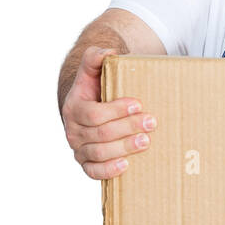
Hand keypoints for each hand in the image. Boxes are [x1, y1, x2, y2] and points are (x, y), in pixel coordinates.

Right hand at [62, 45, 157, 179]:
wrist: (89, 109)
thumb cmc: (95, 90)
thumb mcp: (92, 71)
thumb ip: (95, 58)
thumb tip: (109, 52)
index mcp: (73, 108)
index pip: (94, 114)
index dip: (116, 110)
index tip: (138, 104)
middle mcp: (73, 131)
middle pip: (101, 134)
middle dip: (127, 128)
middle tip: (151, 122)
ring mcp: (79, 150)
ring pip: (100, 153)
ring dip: (124, 148)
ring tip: (146, 141)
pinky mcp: (86, 164)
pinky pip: (94, 172)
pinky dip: (109, 170)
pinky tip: (126, 165)